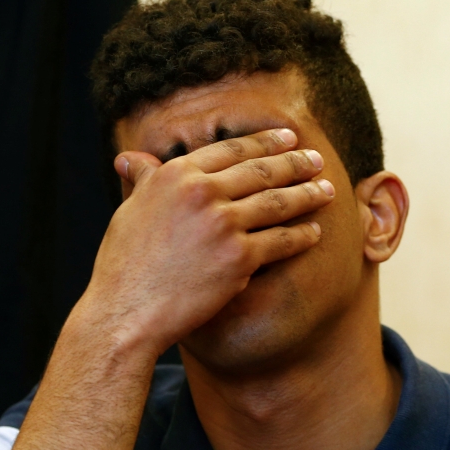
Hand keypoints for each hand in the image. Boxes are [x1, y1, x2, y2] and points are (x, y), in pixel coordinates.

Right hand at [79, 128, 334, 357]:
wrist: (126, 311)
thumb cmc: (123, 264)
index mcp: (176, 175)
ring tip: (326, 190)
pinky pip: (280, 242)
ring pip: (277, 203)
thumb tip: (130, 157)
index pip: (231, 150)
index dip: (264, 142)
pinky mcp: (239, 258)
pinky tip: (314, 233)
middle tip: (316, 160)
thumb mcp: (128, 209)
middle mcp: (202, 192)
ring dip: (307, 195)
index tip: (287, 138)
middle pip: (261, 171)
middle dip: (295, 163)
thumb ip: (142, 180)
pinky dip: (301, 236)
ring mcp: (223, 224)